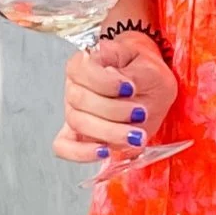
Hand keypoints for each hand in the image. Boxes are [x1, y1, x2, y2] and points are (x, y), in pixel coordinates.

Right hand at [53, 29, 177, 165]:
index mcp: (87, 62)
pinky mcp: (77, 134)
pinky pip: (65, 147)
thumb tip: (120, 83)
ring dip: (109, 131)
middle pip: (79, 100)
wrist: (151, 88)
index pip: (81, 70)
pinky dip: (81, 152)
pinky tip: (104, 151)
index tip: (130, 88)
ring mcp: (74, 111)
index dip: (105, 82)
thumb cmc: (146, 73)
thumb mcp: (148, 68)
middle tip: (140, 113)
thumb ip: (135, 75)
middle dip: (113, 110)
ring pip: (78, 123)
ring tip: (136, 135)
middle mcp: (75, 86)